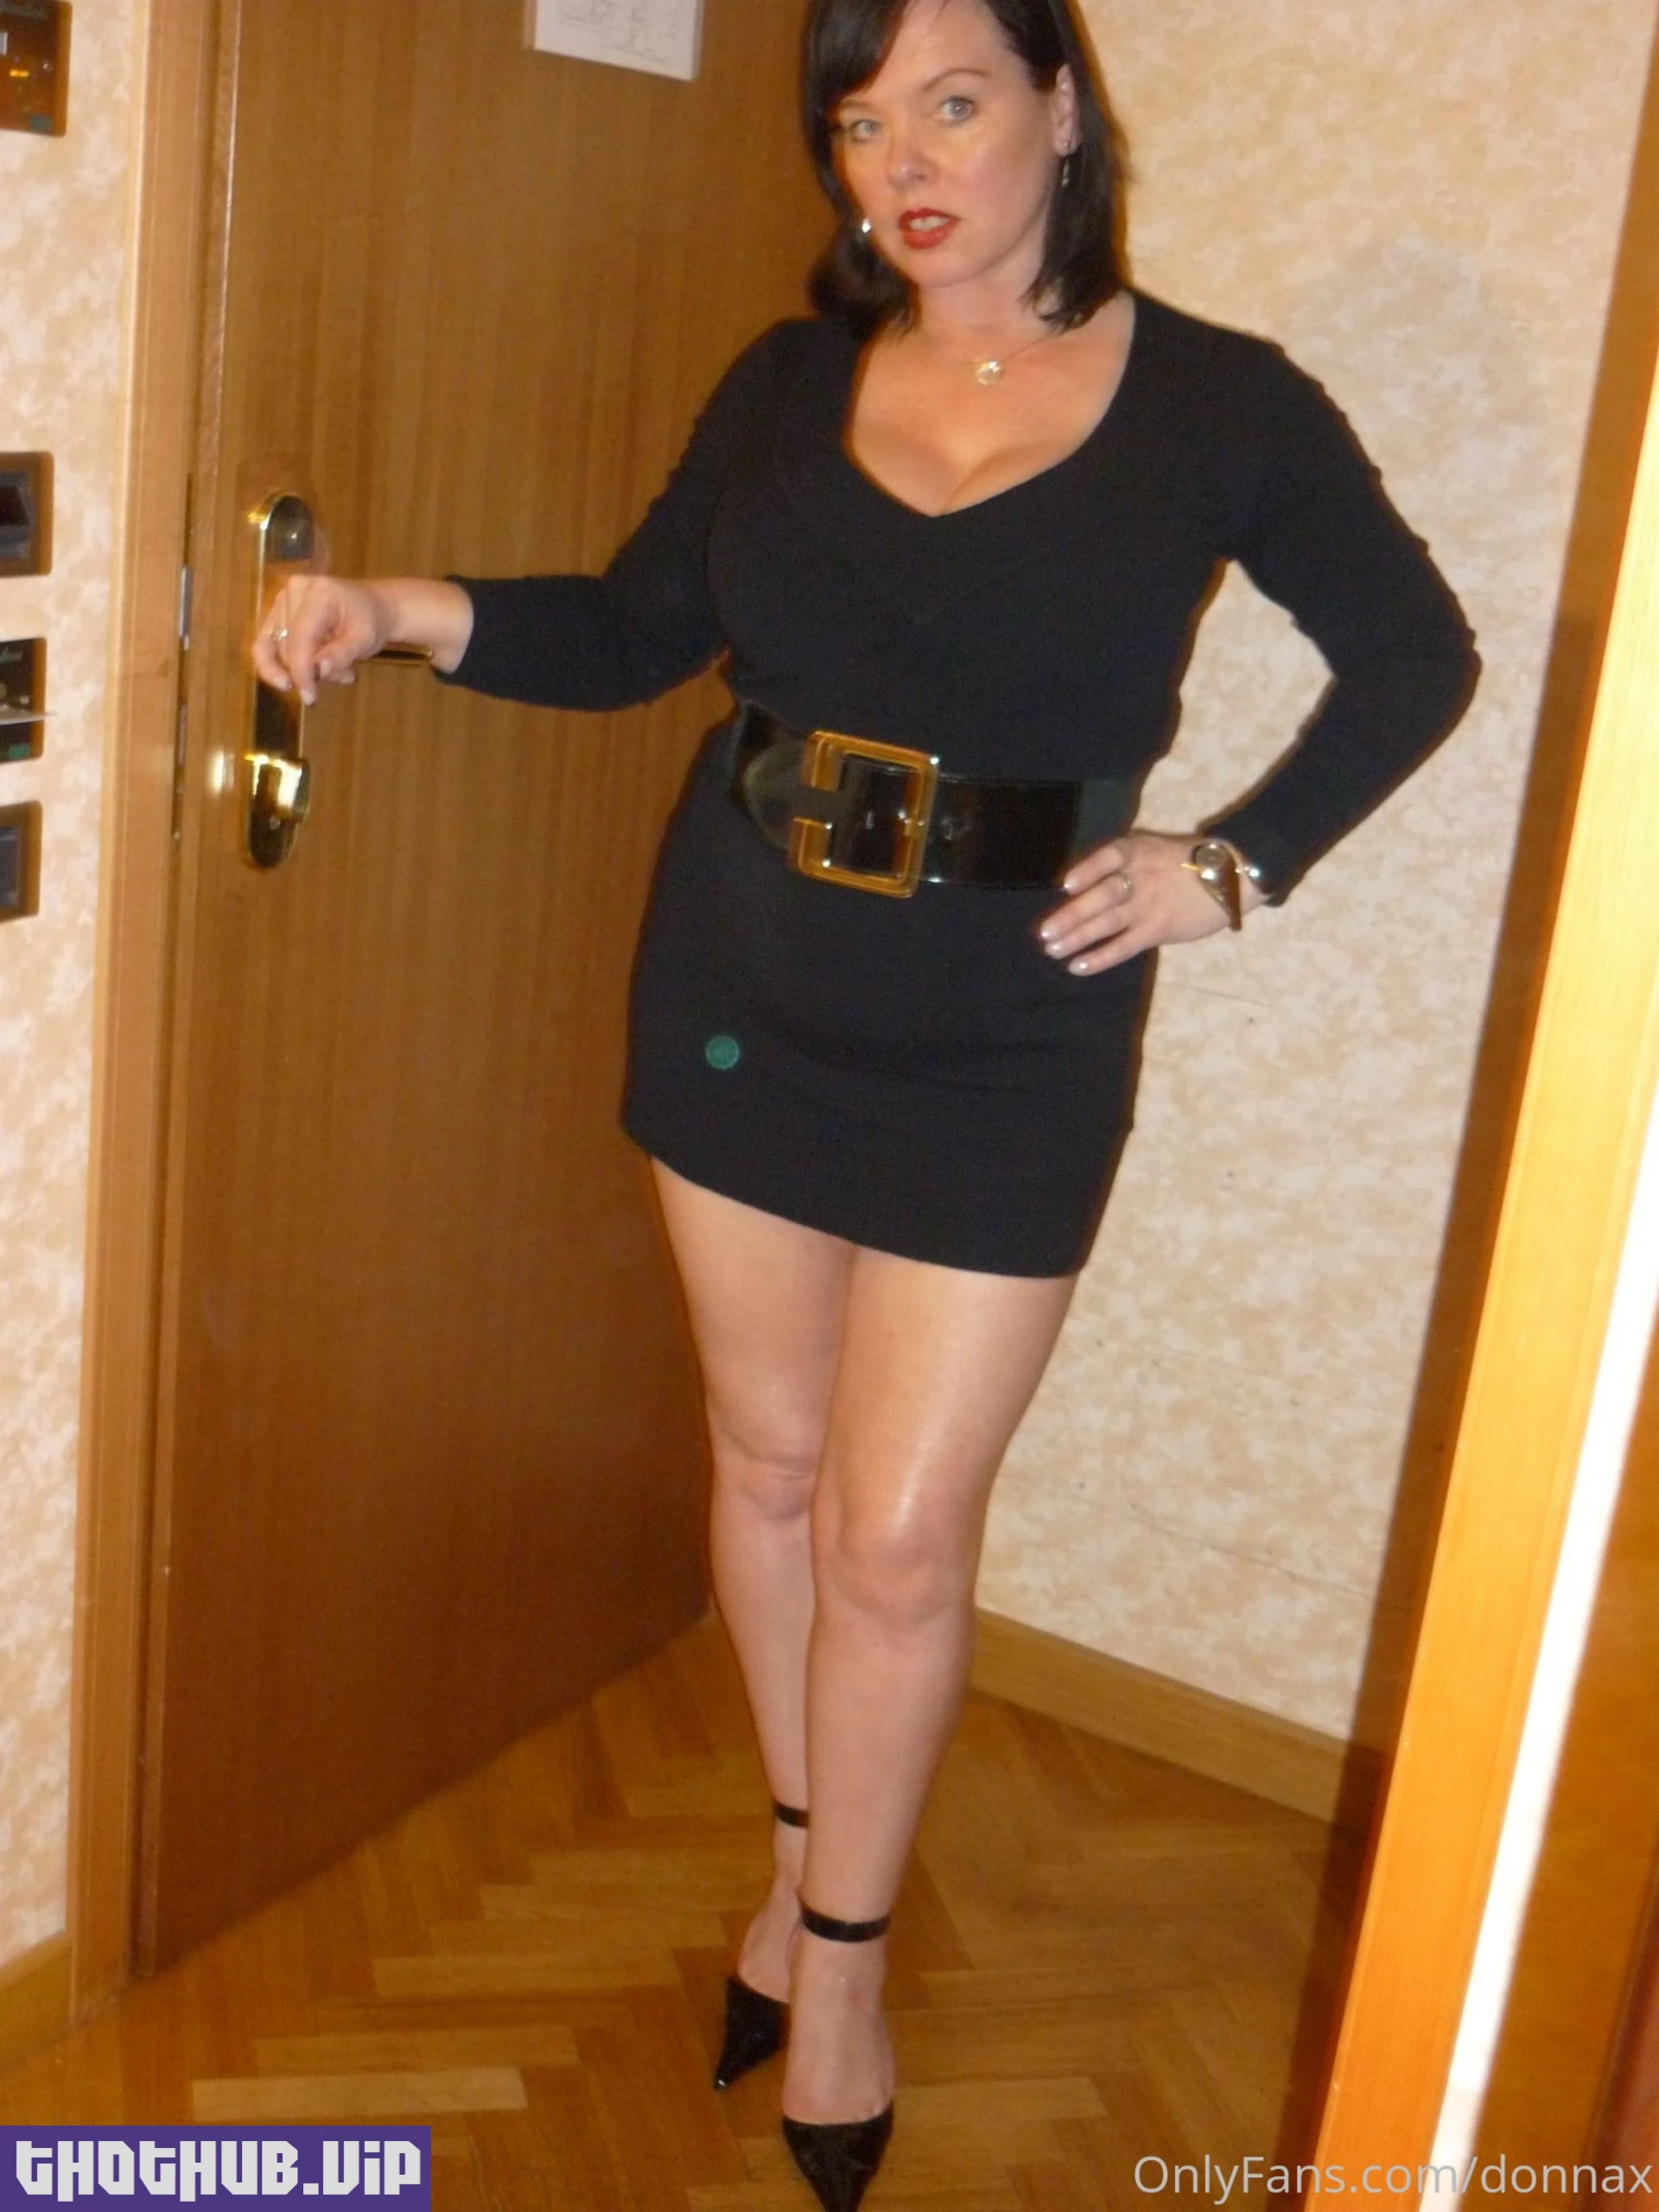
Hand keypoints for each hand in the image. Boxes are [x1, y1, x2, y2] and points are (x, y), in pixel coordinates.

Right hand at [252, 575, 396, 704]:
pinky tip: (311, 672)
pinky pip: (267, 646)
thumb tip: (317, 671)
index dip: (301, 671)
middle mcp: (294, 591)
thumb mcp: (366, 641)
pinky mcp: (276, 611)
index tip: (309, 698)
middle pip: (286, 647)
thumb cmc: (371, 622)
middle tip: (344, 675)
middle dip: (309, 672)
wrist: (372, 606)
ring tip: (338, 668)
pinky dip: (286, 665)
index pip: (300, 638)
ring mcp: (282, 599)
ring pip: (276, 650)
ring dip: (304, 669)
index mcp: (319, 593)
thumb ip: (341, 655)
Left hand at [1037, 830, 1264, 972]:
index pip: (1107, 857)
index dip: (1086, 870)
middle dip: (1070, 915)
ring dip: (1076, 937)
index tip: (1064, 885)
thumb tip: (1082, 887)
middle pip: (1100, 896)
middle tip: (1044, 933)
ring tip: (1052, 949)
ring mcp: (1148, 905)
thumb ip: (1123, 864)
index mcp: (1138, 851)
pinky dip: (1099, 957)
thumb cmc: (1186, 862)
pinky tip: (1078, 966)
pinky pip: (1123, 946)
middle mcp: (1140, 877)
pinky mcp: (1157, 930)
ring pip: (1106, 923)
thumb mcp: (1153, 849)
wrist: (1231, 876)